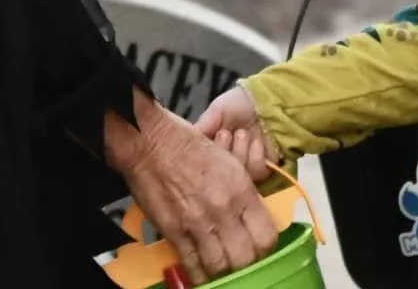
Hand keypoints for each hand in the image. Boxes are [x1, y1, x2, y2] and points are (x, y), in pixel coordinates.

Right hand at [111, 96, 278, 283]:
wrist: (150, 142)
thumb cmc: (187, 145)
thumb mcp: (228, 163)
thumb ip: (242, 194)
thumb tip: (250, 221)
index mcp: (240, 188)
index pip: (266, 236)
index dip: (266, 249)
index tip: (261, 250)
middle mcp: (223, 208)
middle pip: (246, 258)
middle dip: (247, 265)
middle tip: (243, 263)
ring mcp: (198, 222)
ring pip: (220, 266)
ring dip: (224, 272)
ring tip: (224, 270)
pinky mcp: (174, 231)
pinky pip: (192, 264)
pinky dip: (199, 274)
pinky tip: (202, 274)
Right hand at [195, 85, 275, 184]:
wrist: (266, 100)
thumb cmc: (238, 104)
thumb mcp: (215, 112)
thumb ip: (201, 129)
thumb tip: (186, 142)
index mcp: (210, 151)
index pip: (201, 167)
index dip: (205, 157)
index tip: (211, 137)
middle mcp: (224, 165)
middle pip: (217, 178)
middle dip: (222, 154)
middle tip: (225, 134)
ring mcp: (243, 170)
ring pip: (236, 179)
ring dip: (239, 153)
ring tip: (241, 134)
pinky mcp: (261, 172)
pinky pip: (256, 174)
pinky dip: (255, 156)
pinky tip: (255, 142)